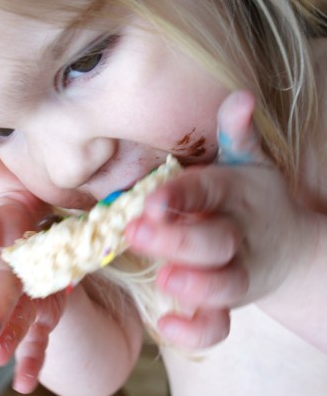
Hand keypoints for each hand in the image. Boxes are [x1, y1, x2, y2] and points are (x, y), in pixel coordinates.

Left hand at [125, 90, 315, 347]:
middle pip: (215, 242)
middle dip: (179, 240)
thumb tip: (240, 95)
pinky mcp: (231, 304)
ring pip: (225, 286)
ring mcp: (238, 272)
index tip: (151, 199)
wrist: (288, 245)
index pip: (207, 192)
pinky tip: (165, 325)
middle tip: (138, 234)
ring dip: (197, 286)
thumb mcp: (246, 160)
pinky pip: (218, 325)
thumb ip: (236, 133)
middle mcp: (237, 235)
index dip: (182, 196)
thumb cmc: (248, 194)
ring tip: (165, 281)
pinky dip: (196, 331)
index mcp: (232, 194)